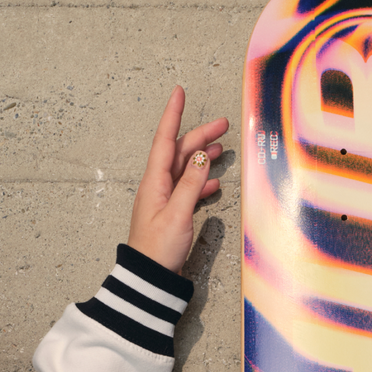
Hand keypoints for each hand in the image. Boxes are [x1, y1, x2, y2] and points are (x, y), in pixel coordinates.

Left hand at [127, 87, 227, 273]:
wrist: (148, 278)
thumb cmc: (158, 249)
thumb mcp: (178, 214)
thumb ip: (190, 184)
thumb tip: (199, 157)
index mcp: (154, 181)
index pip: (165, 140)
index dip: (173, 115)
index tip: (179, 93)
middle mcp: (157, 186)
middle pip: (179, 152)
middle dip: (199, 135)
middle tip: (222, 125)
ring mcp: (164, 199)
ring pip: (185, 169)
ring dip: (201, 157)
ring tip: (221, 148)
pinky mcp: (172, 213)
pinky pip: (187, 189)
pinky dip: (201, 182)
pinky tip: (214, 183)